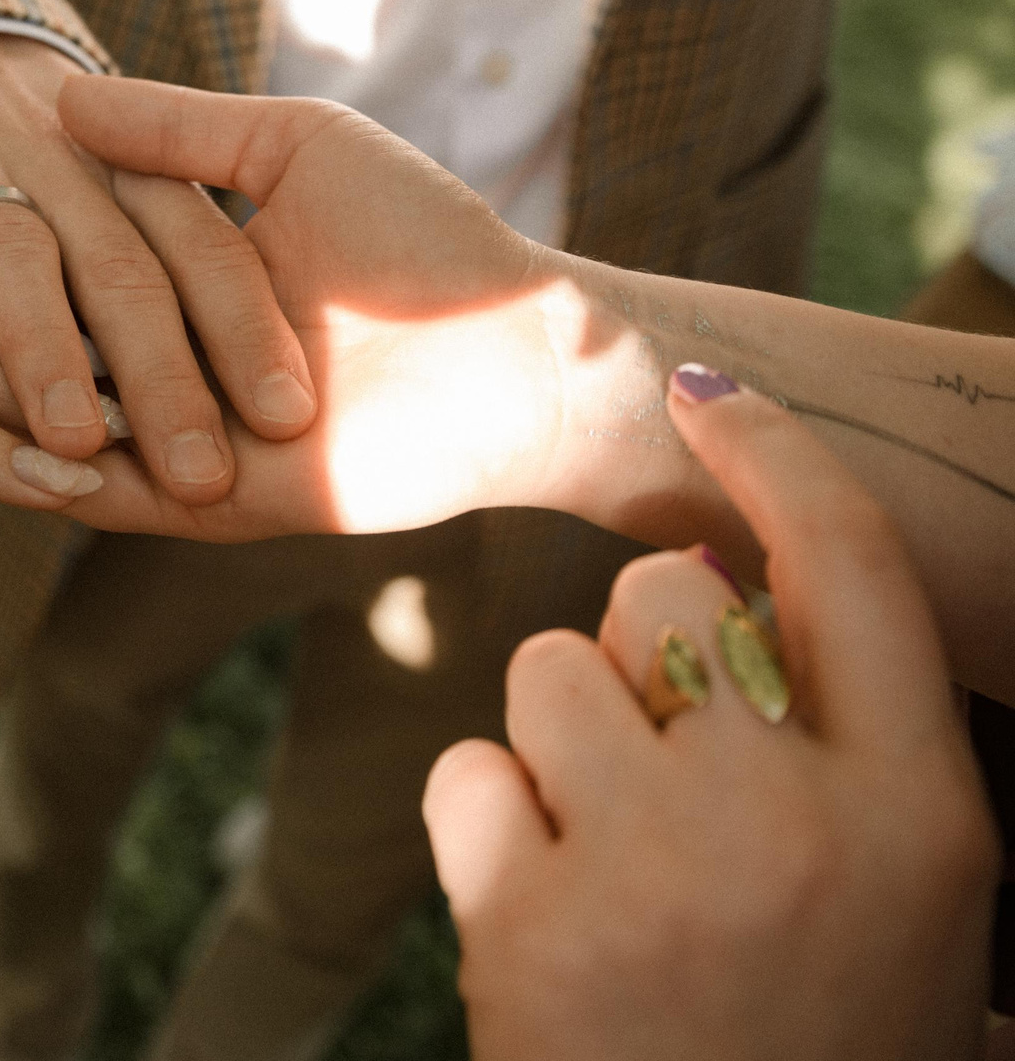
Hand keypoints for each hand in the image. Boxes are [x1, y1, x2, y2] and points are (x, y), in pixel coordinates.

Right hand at [0, 38, 314, 501]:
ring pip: (11, 251)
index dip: (243, 328)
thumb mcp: (162, 130)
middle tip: (190, 468)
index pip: (202, 251)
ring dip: (40, 343)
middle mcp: (59, 168)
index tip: (285, 414)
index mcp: (137, 176)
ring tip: (68, 428)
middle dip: (154, 372)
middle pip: (116, 269)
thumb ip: (206, 203)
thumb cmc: (52, 116)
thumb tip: (270, 289)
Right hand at [55, 75, 575, 536]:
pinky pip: (102, 494)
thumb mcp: (295, 147)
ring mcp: (187, 431)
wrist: (523, 351)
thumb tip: (63, 90)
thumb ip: (181, 128)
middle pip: (43, 340)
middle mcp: (173, 355)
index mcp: (186, 270)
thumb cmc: (427, 236)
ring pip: (56, 419)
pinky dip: (33, 470)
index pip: (63, 256)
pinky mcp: (209, 503)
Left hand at [424, 376, 996, 1060]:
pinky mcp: (528, 918)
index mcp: (924, 815)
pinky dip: (487, 828)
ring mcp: (658, 866)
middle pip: (662, 597)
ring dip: (558, 743)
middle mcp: (798, 820)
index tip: (709, 395)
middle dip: (636, 647)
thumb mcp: (915, 912)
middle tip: (657, 769)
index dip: (776, 457)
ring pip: (547, 673)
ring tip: (606, 863)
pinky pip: (468, 773)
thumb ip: (858, 760)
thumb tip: (762, 596)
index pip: (852, 569)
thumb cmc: (824, 1047)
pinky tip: (540, 911)